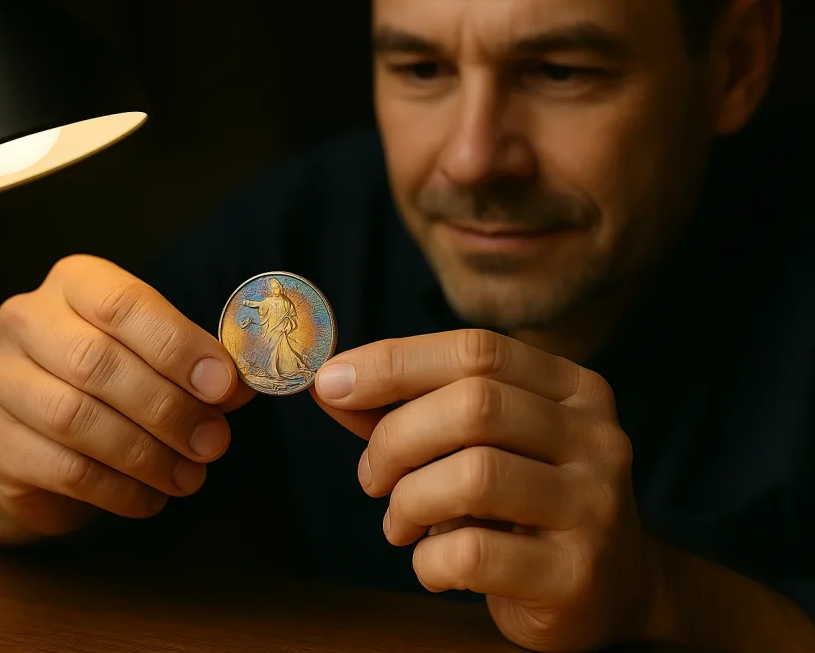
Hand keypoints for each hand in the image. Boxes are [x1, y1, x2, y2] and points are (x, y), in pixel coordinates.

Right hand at [0, 254, 253, 536]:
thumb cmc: (120, 383)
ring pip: (75, 418)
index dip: (177, 345)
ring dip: (145, 454)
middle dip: (166, 408)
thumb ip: (203, 368)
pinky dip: (118, 489)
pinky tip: (151, 498)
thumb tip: (243, 385)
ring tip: (189, 476)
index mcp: (76, 283)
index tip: (223, 386)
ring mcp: (1, 380)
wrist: (49, 441)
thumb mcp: (164, 361)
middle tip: (213, 442)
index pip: (123, 304)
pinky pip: (62, 469)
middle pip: (96, 362)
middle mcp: (27, 320)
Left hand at [311, 330, 660, 652]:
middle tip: (371, 477)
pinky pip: (475, 554)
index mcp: (572, 389)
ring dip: (409, 500)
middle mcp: (594, 438)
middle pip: (474, 405)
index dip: (394, 361)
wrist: (611, 592)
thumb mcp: (476, 444)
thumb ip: (408, 410)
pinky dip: (429, 560)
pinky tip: (434, 564)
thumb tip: (329, 382)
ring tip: (399, 522)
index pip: (477, 350)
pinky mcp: (576, 575)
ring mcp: (594, 506)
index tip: (331, 383)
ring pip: (474, 475)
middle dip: (396, 437)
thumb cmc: (522, 504)